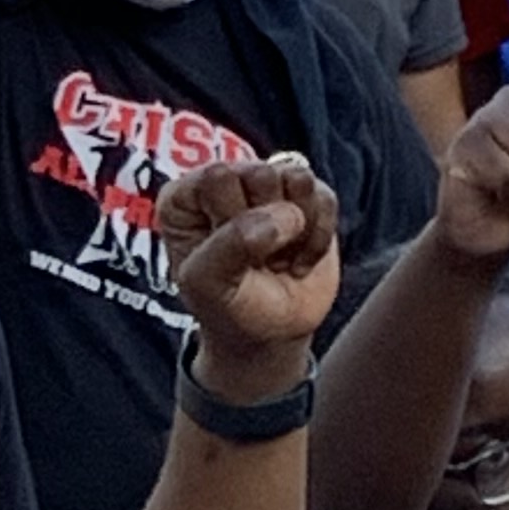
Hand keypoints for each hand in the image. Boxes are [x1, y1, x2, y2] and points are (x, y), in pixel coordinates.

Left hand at [160, 154, 341, 376]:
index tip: (226, 254)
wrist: (269, 336)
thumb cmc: (228, 307)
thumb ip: (232, 243)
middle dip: (265, 224)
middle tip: (254, 257)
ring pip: (297, 179)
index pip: (218, 177)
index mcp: (183, 196)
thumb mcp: (208, 284)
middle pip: (260, 173)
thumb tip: (283, 214)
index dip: (232, 219)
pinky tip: (298, 259)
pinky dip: (317, 238)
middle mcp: (223, 182)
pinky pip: (325, 198)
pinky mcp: (307, 197)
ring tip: (276, 257)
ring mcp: (268, 185)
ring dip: (295, 231)